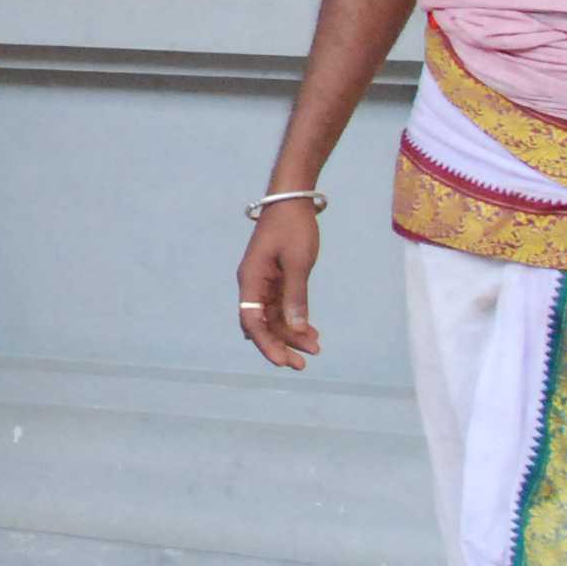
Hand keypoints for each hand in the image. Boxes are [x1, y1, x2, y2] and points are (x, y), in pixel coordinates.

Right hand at [234, 198, 322, 368]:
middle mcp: (253, 285)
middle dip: (280, 345)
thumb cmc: (292, 228)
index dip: (266, 344)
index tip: (285, 362)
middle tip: (303, 364)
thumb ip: (296, 297)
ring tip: (316, 347)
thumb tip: (295, 329)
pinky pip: (282, 307)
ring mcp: (264, 283)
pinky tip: (311, 332)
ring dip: (291, 334)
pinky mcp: (276, 279)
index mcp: (251, 280)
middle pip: (261, 324)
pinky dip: (295, 321)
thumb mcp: (297, 262)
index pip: (252, 321)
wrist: (292, 201)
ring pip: (273, 318)